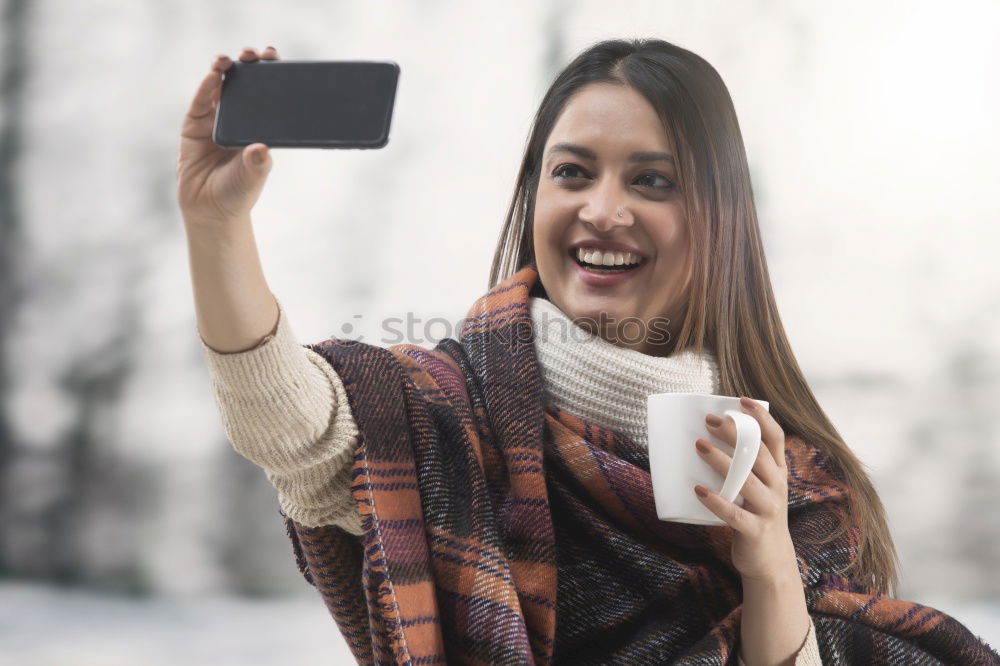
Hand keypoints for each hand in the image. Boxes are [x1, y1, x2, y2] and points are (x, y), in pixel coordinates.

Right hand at [176, 46, 279, 228]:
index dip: (270, 72)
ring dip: (224, 69)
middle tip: (253, 54)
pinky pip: (200, 101)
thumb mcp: (253, 177)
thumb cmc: (238, 192)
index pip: (267, 92)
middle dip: (249, 64)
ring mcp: (215, 118)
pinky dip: (205, 87)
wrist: (210, 210)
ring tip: (228, 61)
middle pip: (244, 82)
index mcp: (258, 125)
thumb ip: (257, 163)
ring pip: (219, 86)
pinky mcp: (194, 124)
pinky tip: (213, 76)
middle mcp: (238, 117)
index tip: (274, 57)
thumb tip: (262, 149)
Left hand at [694, 396, 798, 582]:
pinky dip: (715, 501)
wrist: (771, 562)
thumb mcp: (760, 488)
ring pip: (746, 480)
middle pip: (757, 454)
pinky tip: (698, 490)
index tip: (741, 400)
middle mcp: (777, 487)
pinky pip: (734, 513)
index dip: (761, 417)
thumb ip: (744, 467)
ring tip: (699, 445)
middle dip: (734, 434)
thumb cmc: (757, 515)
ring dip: (721, 461)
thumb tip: (707, 438)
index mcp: (778, 472)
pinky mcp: (755, 530)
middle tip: (709, 421)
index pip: (775, 438)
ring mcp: (768, 509)